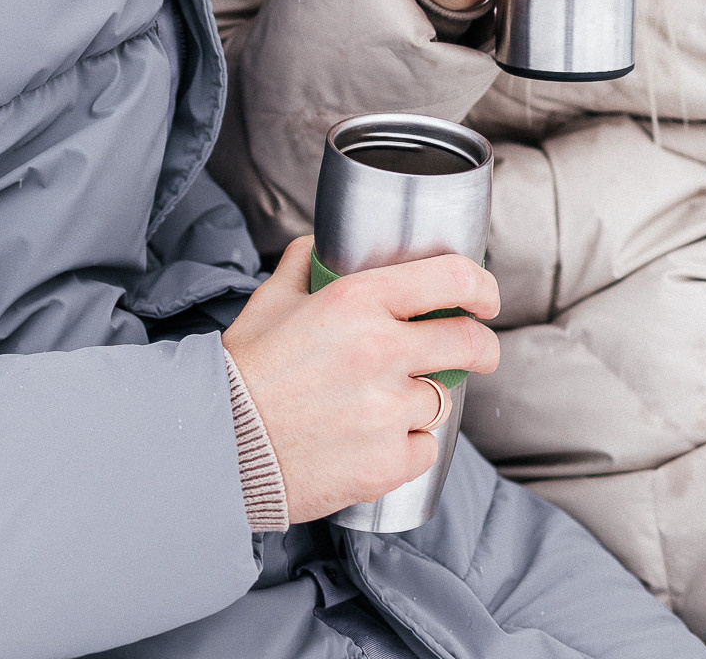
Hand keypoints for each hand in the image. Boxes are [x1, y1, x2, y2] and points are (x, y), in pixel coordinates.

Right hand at [222, 237, 499, 522]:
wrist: (219, 448)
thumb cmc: (243, 373)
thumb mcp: (269, 302)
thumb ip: (300, 264)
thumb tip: (315, 244)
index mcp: (357, 301)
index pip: (452, 278)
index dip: (482, 286)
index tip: (486, 298)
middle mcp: (380, 350)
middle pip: (469, 343)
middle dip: (485, 348)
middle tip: (481, 353)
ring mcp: (387, 409)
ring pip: (441, 398)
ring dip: (424, 399)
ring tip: (387, 403)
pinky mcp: (386, 462)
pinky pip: (424, 447)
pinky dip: (409, 445)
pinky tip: (377, 441)